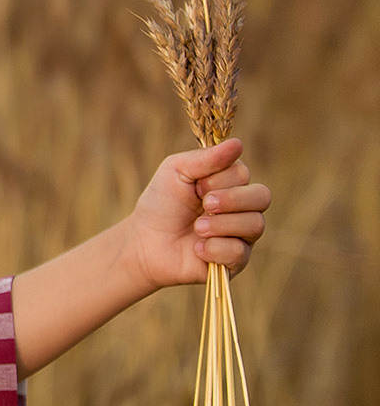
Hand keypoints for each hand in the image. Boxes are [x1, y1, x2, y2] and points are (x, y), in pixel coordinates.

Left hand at [125, 138, 270, 291]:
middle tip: (204, 204)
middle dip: (231, 199)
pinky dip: (214, 248)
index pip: (244, 174)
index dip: (219, 179)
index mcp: (231, 184)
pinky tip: (196, 248)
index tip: (195, 186)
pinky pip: (240, 252)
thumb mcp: (176, 171)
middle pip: (262, 197)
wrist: (143, 242)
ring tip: (196, 228)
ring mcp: (242, 235)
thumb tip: (238, 143)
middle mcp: (243, 208)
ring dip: (220, 225)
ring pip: (255, 225)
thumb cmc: (161, 204)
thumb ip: (206, 158)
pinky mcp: (235, 261)